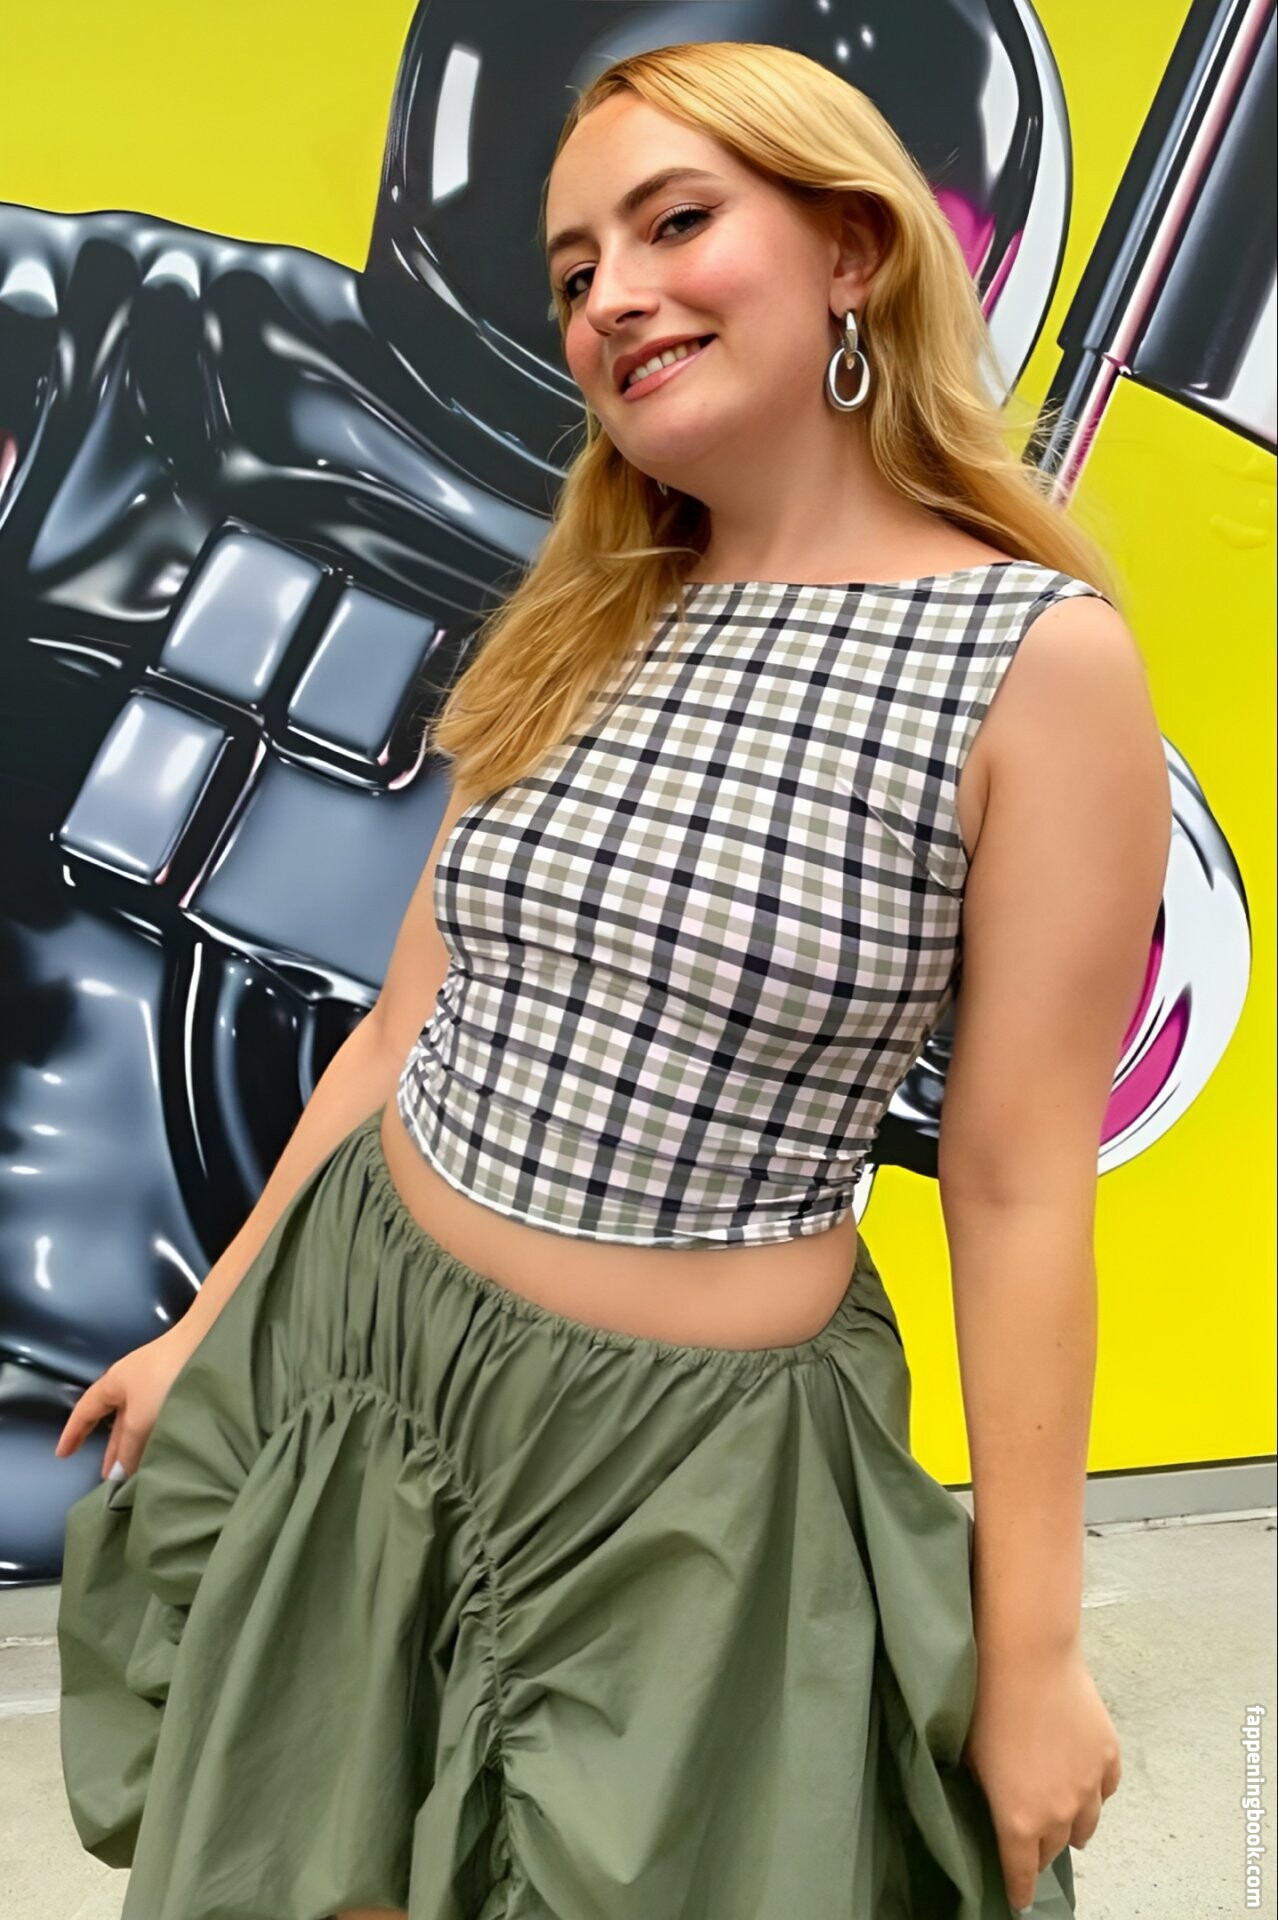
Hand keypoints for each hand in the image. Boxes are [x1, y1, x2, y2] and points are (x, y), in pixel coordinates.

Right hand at [52, 1323, 202, 1481]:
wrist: (210, 1341)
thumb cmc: (166, 1377)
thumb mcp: (140, 1417)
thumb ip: (129, 1447)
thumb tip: (122, 1470)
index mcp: (115, 1382)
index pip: (86, 1411)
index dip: (73, 1434)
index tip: (62, 1455)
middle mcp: (134, 1383)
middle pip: (117, 1421)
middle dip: (112, 1449)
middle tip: (108, 1479)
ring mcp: (159, 1384)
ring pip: (141, 1422)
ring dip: (136, 1446)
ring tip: (137, 1474)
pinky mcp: (183, 1388)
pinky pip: (160, 1419)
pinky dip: (155, 1438)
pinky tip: (163, 1454)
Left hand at [962, 1636, 1121, 1913]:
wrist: (1027, 1659)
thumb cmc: (987, 1703)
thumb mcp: (970, 1758)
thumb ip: (987, 1793)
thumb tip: (992, 1803)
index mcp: (1019, 1821)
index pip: (1021, 1874)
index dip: (1018, 1889)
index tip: (1017, 1899)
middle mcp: (1059, 1813)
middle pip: (1053, 1849)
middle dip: (1040, 1849)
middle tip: (1028, 1838)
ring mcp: (1089, 1786)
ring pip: (1086, 1826)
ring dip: (1071, 1825)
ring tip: (1061, 1816)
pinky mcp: (1107, 1756)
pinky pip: (1105, 1790)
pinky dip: (1093, 1792)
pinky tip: (1083, 1782)